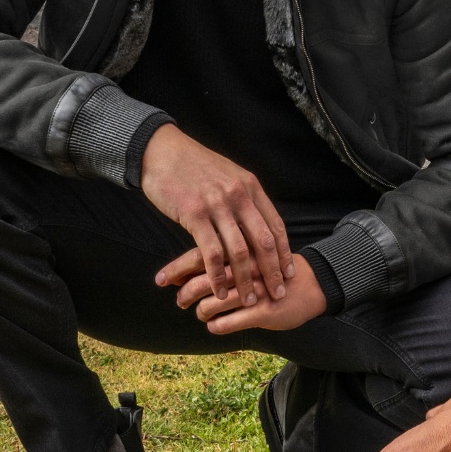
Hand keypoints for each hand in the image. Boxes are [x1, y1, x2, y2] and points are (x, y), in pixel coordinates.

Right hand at [145, 125, 293, 309]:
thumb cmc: (193, 166)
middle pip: (264, 241)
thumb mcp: (228, 174)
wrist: (161, 151)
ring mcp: (217, 205)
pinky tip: (219, 291)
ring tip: (248, 300)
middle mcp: (238, 195)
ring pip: (240, 251)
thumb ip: (243, 196)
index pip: (275, 225)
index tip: (288, 273)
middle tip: (277, 293)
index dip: (284, 252)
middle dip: (272, 271)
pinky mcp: (194, 214)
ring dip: (245, 280)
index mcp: (250, 186)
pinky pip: (212, 252)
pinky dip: (217, 276)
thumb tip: (256, 221)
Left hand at [163, 251, 326, 334]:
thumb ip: (223, 257)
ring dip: (200, 310)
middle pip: (203, 280)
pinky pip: (232, 321)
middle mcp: (244, 269)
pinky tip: (214, 326)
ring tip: (199, 313)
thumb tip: (187, 267)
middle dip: (184, 293)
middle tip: (179, 301)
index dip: (176, 268)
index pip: (200, 256)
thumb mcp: (250, 254)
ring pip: (214, 302)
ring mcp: (255, 290)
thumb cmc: (275, 269)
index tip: (160, 279)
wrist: (313, 283)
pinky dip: (217, 326)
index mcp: (239, 251)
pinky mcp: (265, 311)